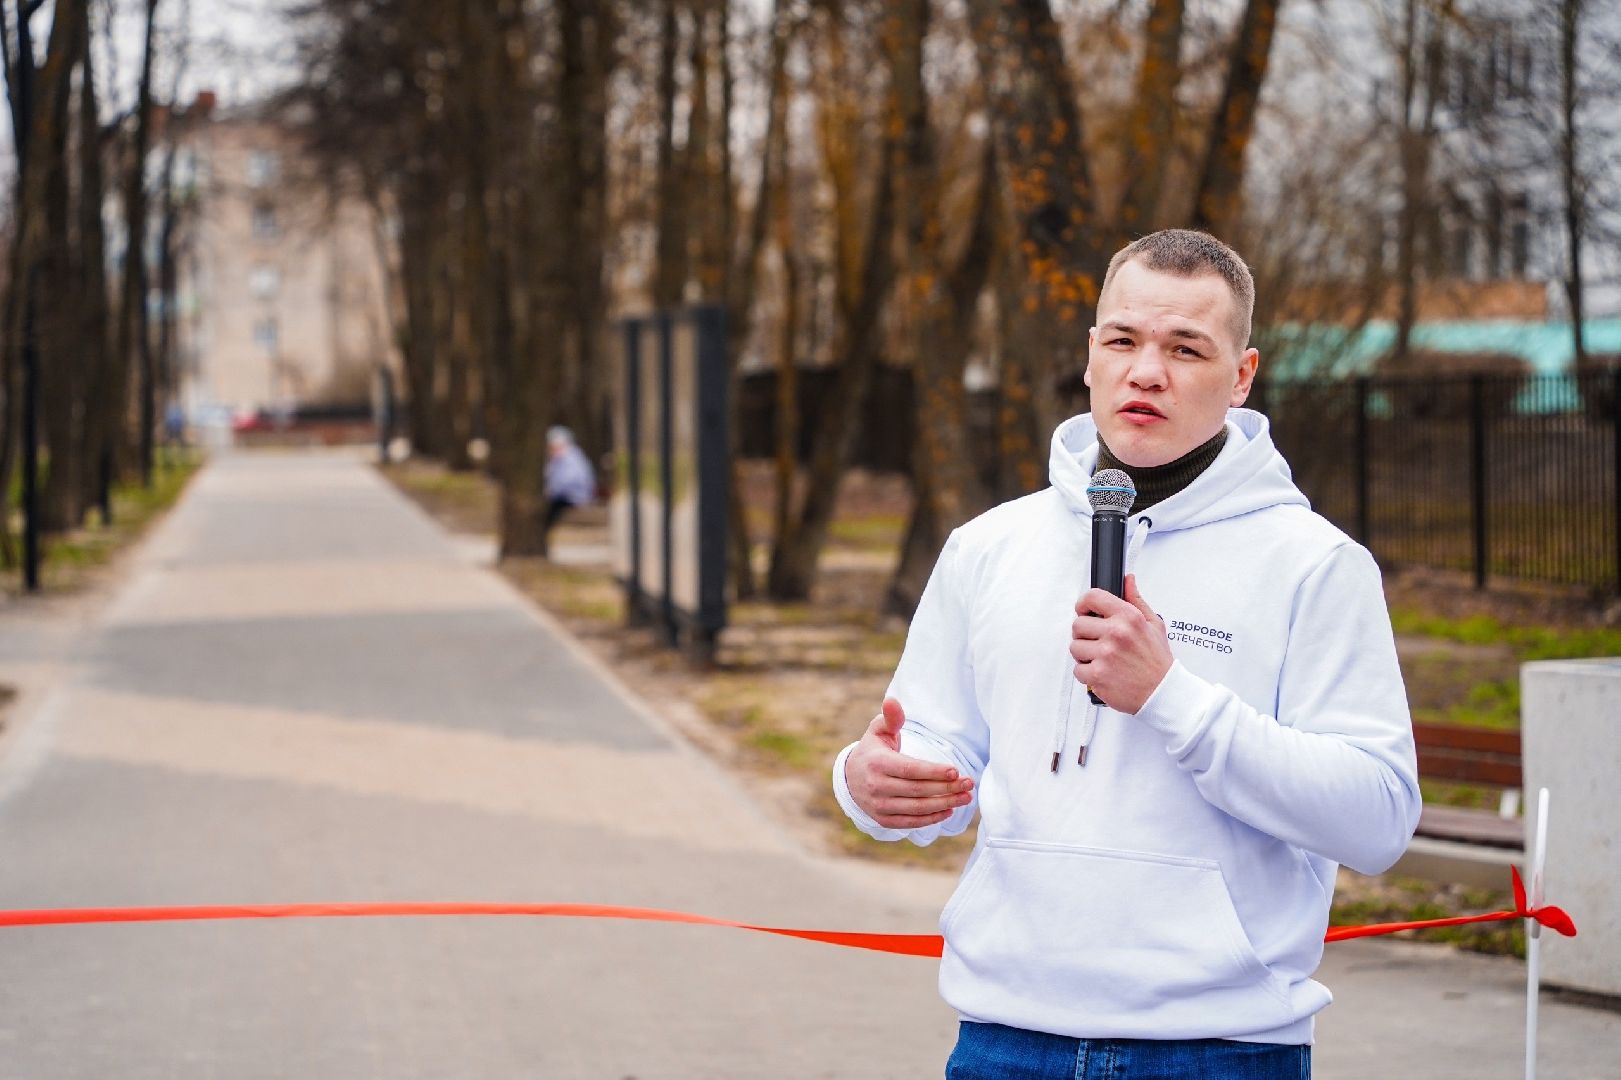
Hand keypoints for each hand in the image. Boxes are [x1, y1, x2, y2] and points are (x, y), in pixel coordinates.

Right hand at [844, 698, 974, 828]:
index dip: (934, 771)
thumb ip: (891, 718)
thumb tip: (892, 701)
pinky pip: (911, 822)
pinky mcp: (883, 820)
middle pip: (918, 790)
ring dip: (945, 804)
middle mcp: (876, 786)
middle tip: (969, 783)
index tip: (956, 771)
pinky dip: (931, 818)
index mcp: (877, 763)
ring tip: (966, 798)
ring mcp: (879, 805)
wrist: (849, 779)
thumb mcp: (878, 731)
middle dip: (947, 788)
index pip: (910, 769)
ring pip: (917, 808)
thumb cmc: (873, 750)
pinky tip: (949, 810)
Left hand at [1070, 574, 1172, 714]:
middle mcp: (1116, 633)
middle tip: (1098, 643)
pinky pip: (1077, 670)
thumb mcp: (1153, 624)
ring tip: (1103, 659)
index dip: (1084, 604)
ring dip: (1085, 655)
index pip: (1093, 597)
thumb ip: (1136, 600)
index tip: (1084, 611)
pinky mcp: (1098, 675)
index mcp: (1128, 617)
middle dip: (1085, 634)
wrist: (1163, 692)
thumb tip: (1128, 580)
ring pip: (1075, 648)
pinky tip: (1102, 673)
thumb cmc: (1157, 661)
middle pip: (1078, 625)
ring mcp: (1105, 655)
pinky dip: (1087, 674)